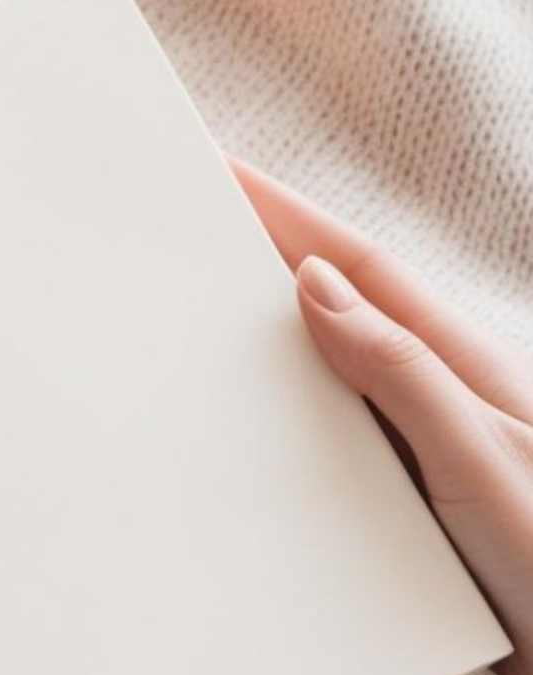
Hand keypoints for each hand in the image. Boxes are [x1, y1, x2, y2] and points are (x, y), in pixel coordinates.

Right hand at [231, 157, 532, 674]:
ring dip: (261, 331)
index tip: (222, 173)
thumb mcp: (479, 456)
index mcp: (455, 367)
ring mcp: (408, 447)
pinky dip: (273, 415)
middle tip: (195, 225)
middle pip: (333, 302)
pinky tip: (236, 424)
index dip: (288, 214)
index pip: (356, 268)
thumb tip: (317, 284)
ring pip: (319, 371)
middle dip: (267, 252)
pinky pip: (317, 439)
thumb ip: (401, 370)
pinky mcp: (392, 501)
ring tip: (195, 306)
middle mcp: (427, 397)